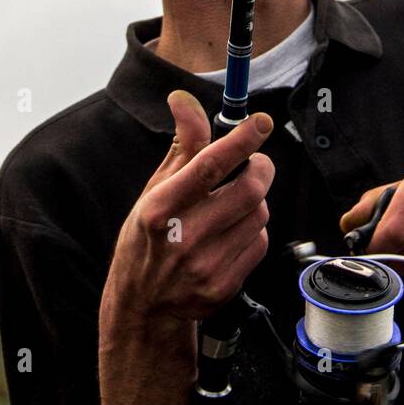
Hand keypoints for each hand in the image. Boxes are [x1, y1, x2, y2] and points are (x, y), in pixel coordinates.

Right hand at [101, 90, 275, 326]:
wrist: (143, 305)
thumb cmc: (148, 238)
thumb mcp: (155, 189)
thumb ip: (181, 145)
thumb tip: (183, 99)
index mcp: (160, 209)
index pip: (210, 166)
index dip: (241, 140)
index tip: (260, 123)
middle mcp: (183, 238)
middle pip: (250, 189)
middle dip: (259, 169)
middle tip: (252, 165)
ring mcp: (205, 266)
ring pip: (260, 214)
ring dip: (255, 202)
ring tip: (230, 208)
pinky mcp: (224, 286)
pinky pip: (260, 242)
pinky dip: (252, 232)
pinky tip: (230, 236)